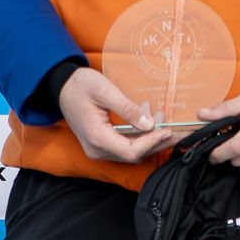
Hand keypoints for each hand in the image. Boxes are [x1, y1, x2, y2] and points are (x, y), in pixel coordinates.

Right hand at [59, 66, 173, 165]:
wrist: (61, 87)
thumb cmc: (80, 85)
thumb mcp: (105, 91)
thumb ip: (127, 108)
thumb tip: (149, 124)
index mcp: (97, 137)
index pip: (130, 151)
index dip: (152, 143)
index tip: (168, 130)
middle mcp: (98, 149)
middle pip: (134, 154)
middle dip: (157, 142)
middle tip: (178, 129)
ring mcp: (99, 149)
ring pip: (132, 151)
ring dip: (150, 137)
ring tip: (162, 116)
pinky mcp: (102, 144)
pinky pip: (125, 145)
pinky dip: (140, 135)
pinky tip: (149, 119)